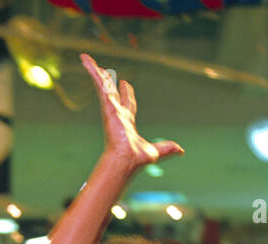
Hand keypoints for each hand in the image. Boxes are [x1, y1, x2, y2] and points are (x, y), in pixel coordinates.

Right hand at [80, 54, 182, 169]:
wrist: (127, 159)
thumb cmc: (137, 159)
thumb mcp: (157, 151)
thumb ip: (167, 148)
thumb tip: (181, 150)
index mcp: (127, 122)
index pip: (127, 104)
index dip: (127, 94)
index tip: (126, 84)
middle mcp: (117, 114)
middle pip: (112, 92)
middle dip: (108, 81)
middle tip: (104, 70)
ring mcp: (111, 108)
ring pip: (103, 85)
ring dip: (95, 71)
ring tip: (86, 59)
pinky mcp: (107, 105)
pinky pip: (100, 84)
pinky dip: (93, 72)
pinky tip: (86, 61)